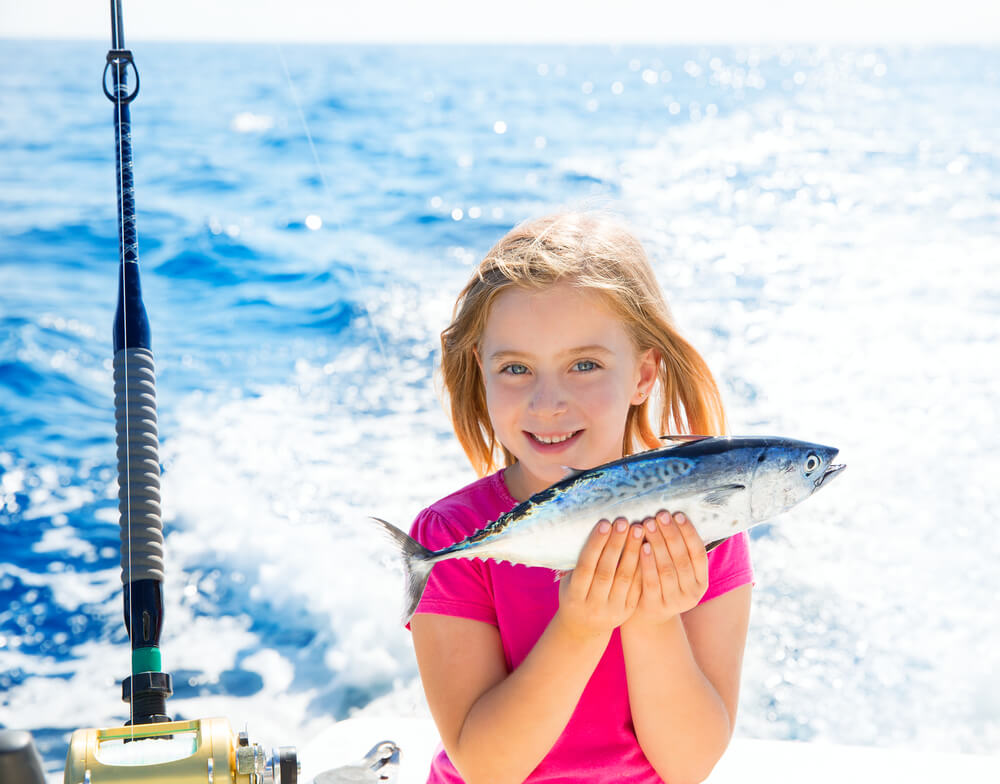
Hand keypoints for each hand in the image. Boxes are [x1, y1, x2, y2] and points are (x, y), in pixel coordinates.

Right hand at [554, 517, 642, 639]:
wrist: (585, 628)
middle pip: (606, 571)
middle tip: (624, 522)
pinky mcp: (628, 610)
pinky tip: (647, 547)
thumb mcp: (568, 582)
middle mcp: (593, 604)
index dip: (595, 544)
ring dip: (632, 552)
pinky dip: (642, 566)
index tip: (605, 523)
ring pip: (624, 578)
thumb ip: (577, 562)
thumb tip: (587, 528)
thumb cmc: (575, 594)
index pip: (586, 566)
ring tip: (638, 530)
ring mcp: (612, 609)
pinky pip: (637, 586)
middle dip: (616, 544)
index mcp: (574, 595)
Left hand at [627, 510, 708, 627]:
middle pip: (682, 559)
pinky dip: (647, 563)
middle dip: (671, 535)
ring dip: (658, 545)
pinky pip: (651, 581)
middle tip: (660, 516)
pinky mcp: (656, 606)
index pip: (698, 554)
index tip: (678, 514)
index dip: (689, 533)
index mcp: (702, 581)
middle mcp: (692, 593)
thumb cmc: (663, 583)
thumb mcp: (678, 571)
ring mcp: (674, 602)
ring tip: (649, 525)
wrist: (649, 616)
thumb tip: (673, 515)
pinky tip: (642, 547)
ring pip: (667, 569)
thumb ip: (678, 550)